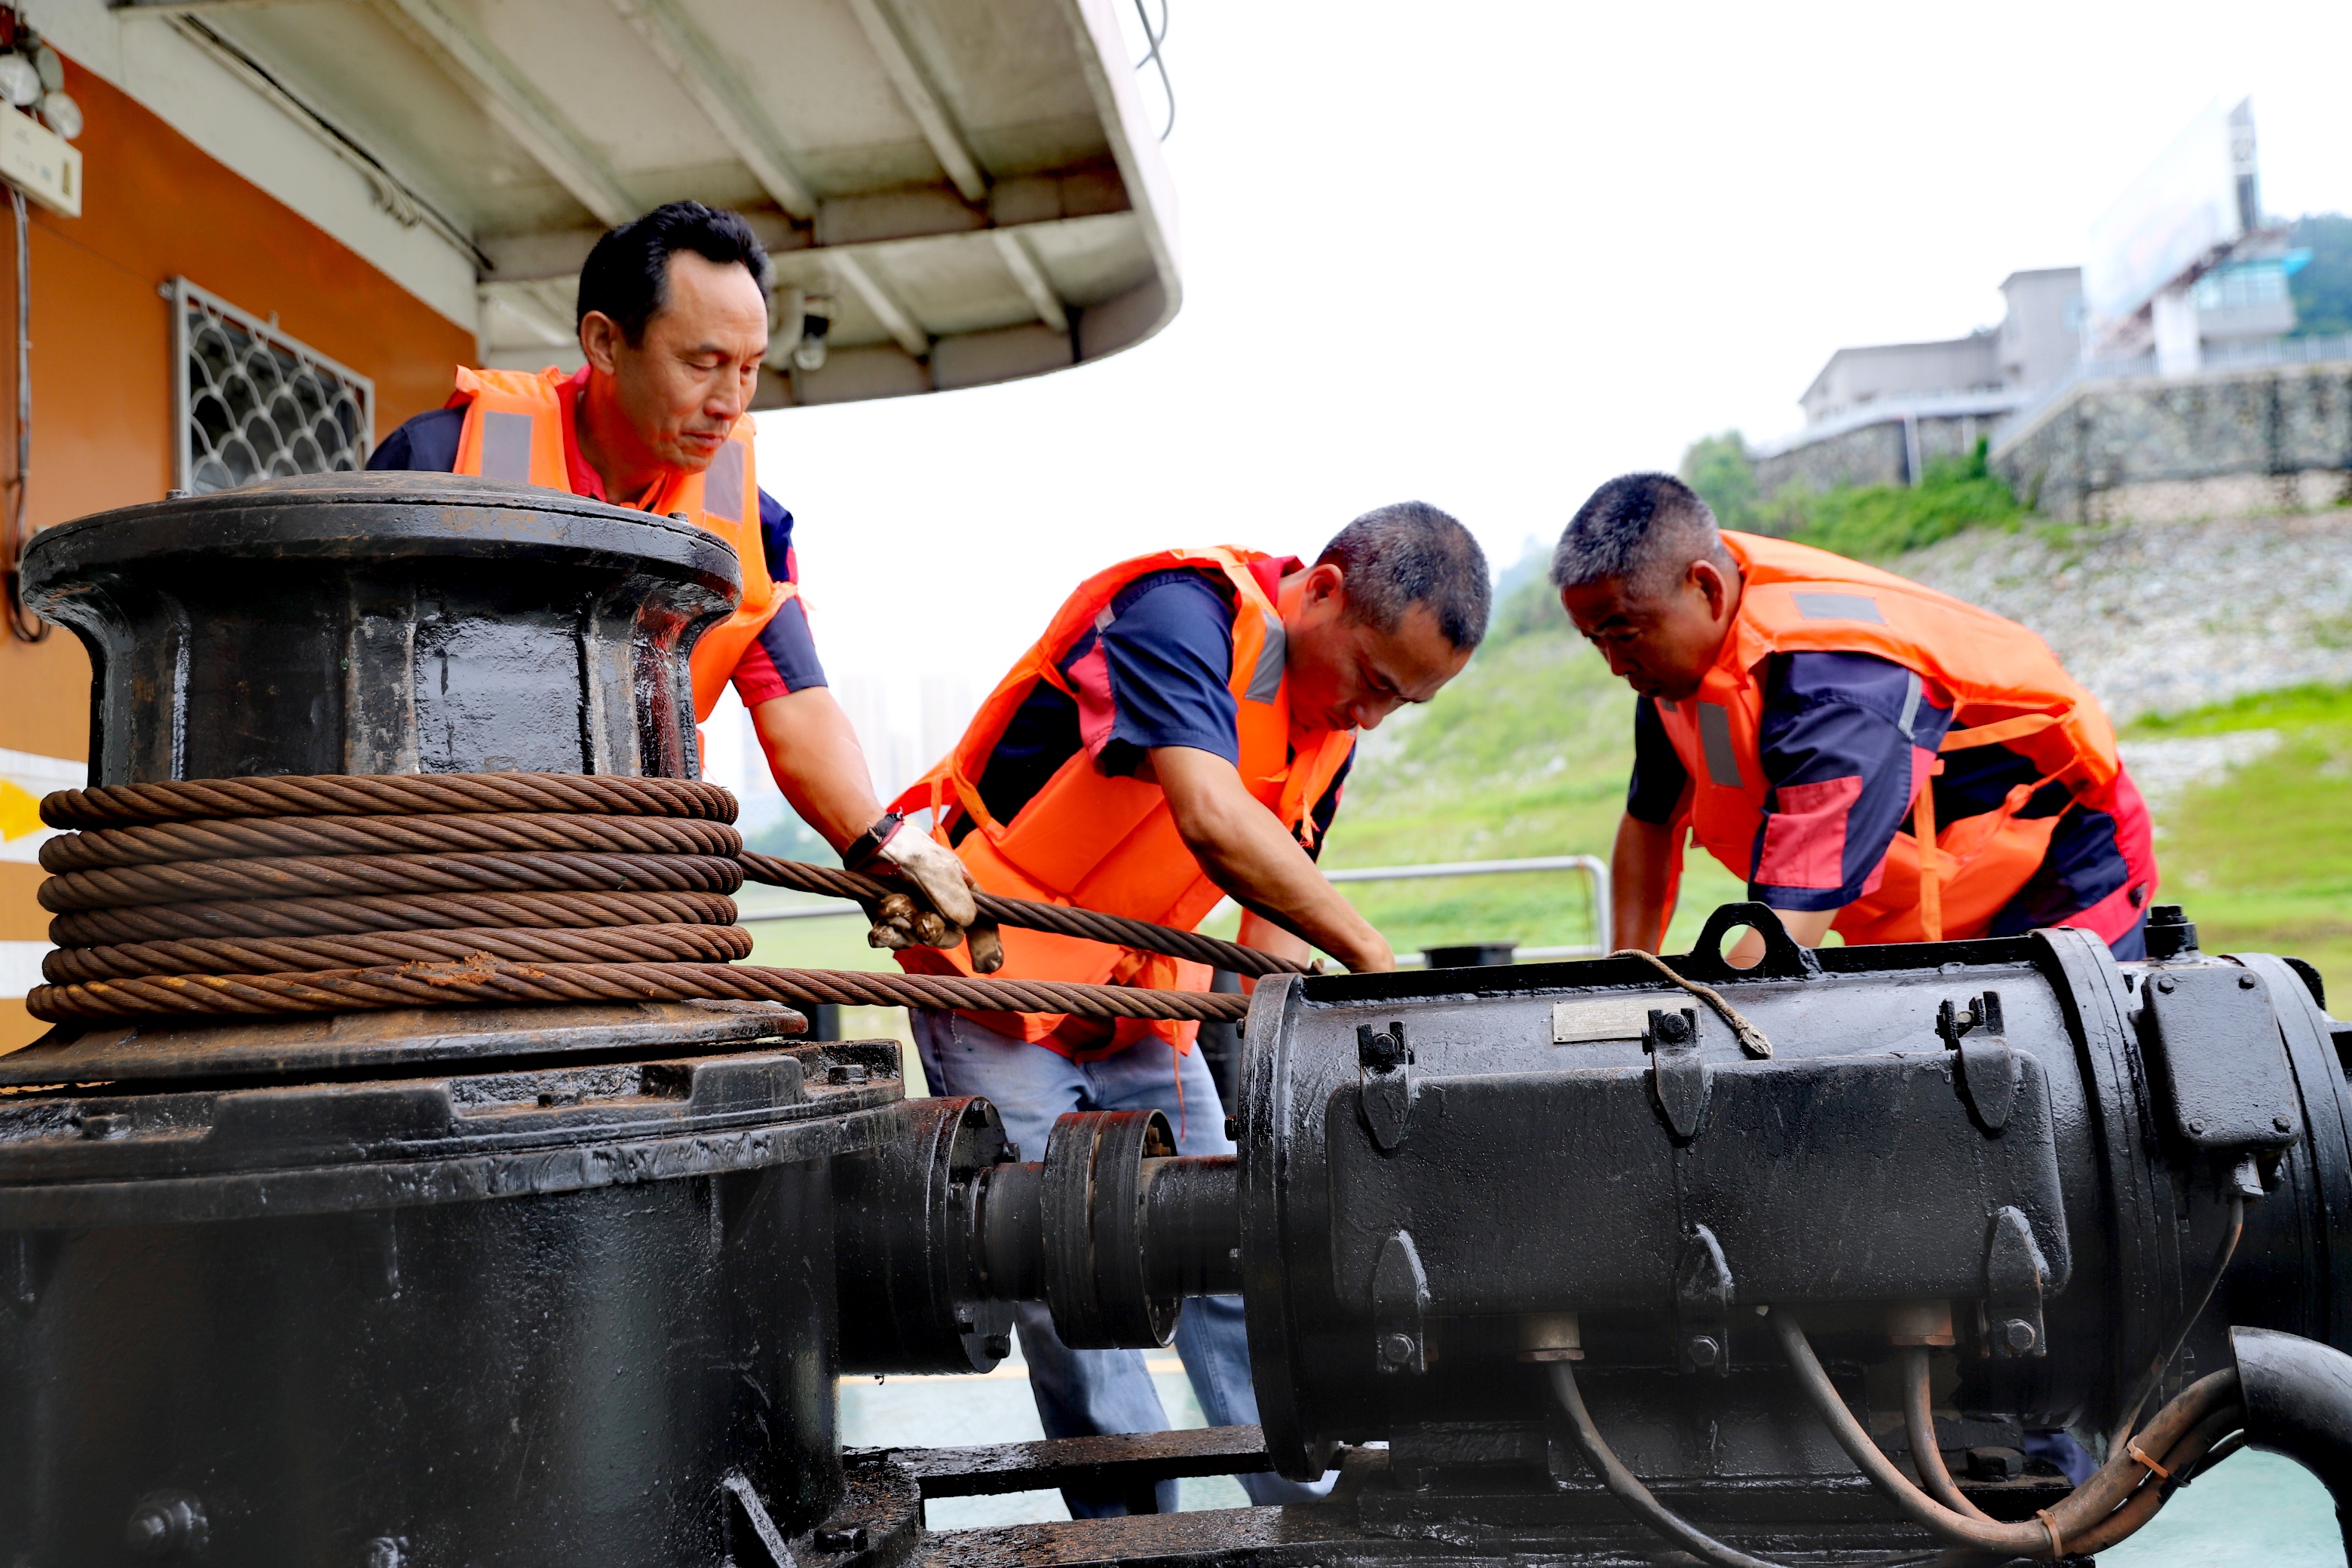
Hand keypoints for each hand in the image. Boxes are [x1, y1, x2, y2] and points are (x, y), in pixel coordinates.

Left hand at [862, 825, 1000, 967]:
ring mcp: (915, 920)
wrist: (871, 845)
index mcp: (961, 896)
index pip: (981, 926)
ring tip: (891, 901)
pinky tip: (880, 922)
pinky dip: (884, 933)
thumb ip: (951, 894)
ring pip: (916, 940)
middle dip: (932, 930)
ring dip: (902, 922)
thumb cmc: (909, 850)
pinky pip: (891, 941)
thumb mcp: (935, 866)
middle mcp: (941, 912)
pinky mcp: (891, 925)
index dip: (986, 946)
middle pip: (947, 938)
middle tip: (921, 919)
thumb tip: (966, 922)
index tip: (984, 966)